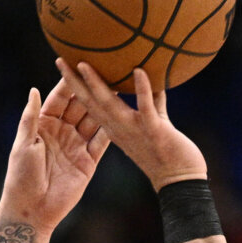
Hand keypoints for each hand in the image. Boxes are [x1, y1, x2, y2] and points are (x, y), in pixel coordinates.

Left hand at [0, 72, 112, 230]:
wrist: (33, 209)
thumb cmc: (21, 175)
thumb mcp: (24, 143)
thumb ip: (31, 117)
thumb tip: (34, 89)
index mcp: (44, 124)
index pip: (60, 98)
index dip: (71, 83)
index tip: (82, 65)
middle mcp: (62, 132)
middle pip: (80, 107)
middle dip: (93, 90)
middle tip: (109, 72)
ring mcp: (76, 146)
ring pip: (94, 122)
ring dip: (106, 107)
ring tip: (121, 90)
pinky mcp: (88, 162)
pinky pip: (102, 143)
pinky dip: (112, 130)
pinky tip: (124, 116)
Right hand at [59, 61, 205, 190]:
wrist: (181, 183)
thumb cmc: (169, 154)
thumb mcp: (155, 124)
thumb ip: (153, 102)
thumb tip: (155, 78)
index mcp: (116, 129)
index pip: (89, 105)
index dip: (75, 87)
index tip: (64, 67)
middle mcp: (119, 129)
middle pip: (90, 103)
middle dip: (73, 82)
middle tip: (60, 60)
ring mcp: (135, 131)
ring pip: (109, 105)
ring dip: (96, 84)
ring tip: (83, 64)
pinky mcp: (155, 131)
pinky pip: (146, 108)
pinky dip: (142, 89)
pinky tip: (139, 71)